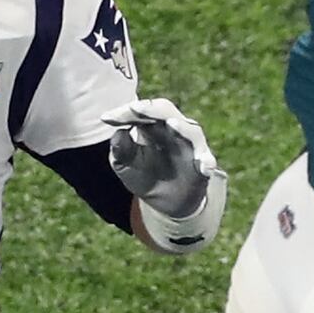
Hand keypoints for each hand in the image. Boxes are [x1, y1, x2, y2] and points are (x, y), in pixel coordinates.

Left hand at [105, 98, 221, 253]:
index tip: (106, 119)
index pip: (141, 111)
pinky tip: (203, 167)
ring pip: (191, 130)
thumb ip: (120, 149)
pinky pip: (207, 161)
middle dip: (152, 109)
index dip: (125, 112)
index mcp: (152, 126)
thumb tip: (118, 134)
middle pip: (166, 111)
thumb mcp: (125, 164)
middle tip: (135, 109)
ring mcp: (190, 147)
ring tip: (172, 125)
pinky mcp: (203, 166)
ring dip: (183, 127)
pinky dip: (206, 161)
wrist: (164, 203)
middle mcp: (173, 130)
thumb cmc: (144, 176)